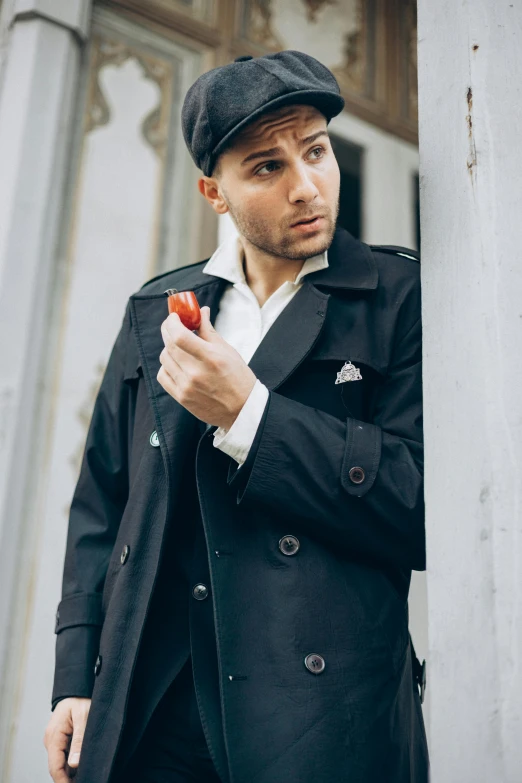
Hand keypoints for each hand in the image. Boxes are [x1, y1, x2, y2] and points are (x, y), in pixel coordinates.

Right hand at [44, 698, 90, 781]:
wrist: (77, 689)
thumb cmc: (80, 700)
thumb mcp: (83, 718)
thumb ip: (79, 740)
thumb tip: (74, 764)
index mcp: (54, 736)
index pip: (55, 766)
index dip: (63, 780)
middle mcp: (51, 740)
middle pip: (57, 767)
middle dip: (68, 777)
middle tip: (85, 779)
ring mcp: (54, 740)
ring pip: (61, 762)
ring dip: (70, 771)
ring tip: (86, 775)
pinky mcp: (60, 739)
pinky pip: (63, 755)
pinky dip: (71, 762)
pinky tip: (82, 766)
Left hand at [158, 305, 256, 428]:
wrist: (242, 409)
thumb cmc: (238, 378)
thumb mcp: (227, 350)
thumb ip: (209, 330)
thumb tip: (200, 311)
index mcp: (210, 357)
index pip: (179, 335)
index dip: (171, 322)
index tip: (174, 316)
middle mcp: (195, 372)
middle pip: (169, 345)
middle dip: (169, 331)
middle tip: (174, 326)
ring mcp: (186, 386)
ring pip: (164, 359)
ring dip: (169, 348)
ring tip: (180, 348)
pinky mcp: (181, 397)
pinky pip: (163, 376)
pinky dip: (167, 366)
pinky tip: (177, 364)